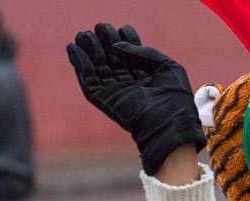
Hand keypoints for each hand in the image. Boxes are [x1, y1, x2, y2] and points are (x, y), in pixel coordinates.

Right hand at [66, 23, 205, 174]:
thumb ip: (143, 53)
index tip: (123, 29)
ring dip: (89, 50)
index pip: (131, 57)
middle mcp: (131, 87)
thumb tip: (115, 47)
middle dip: (105, 42)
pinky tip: (75, 49)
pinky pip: (88, 81)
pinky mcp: (104, 101)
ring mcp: (116, 94)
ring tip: (84, 34)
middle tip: (100, 27)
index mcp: (148, 81)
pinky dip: (80, 65)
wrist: (169, 124)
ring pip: (97, 68)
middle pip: (112, 60)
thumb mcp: (167, 67)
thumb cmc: (175, 99)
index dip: (126, 41)